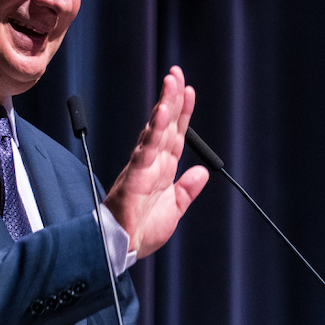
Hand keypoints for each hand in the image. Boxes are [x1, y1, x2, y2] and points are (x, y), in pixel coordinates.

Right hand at [103, 66, 209, 258]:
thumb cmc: (142, 231)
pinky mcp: (133, 177)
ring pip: (155, 130)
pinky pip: (145, 150)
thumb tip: (201, 172)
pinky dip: (154, 132)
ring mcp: (141, 167)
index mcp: (161, 169)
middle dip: (171, 98)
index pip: (174, 134)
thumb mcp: (174, 209)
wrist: (123, 250)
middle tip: (176, 74)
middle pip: (164, 124)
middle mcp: (151, 163)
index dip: (182, 112)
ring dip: (164, 106)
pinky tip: (161, 115)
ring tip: (171, 84)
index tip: (188, 90)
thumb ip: (187, 190)